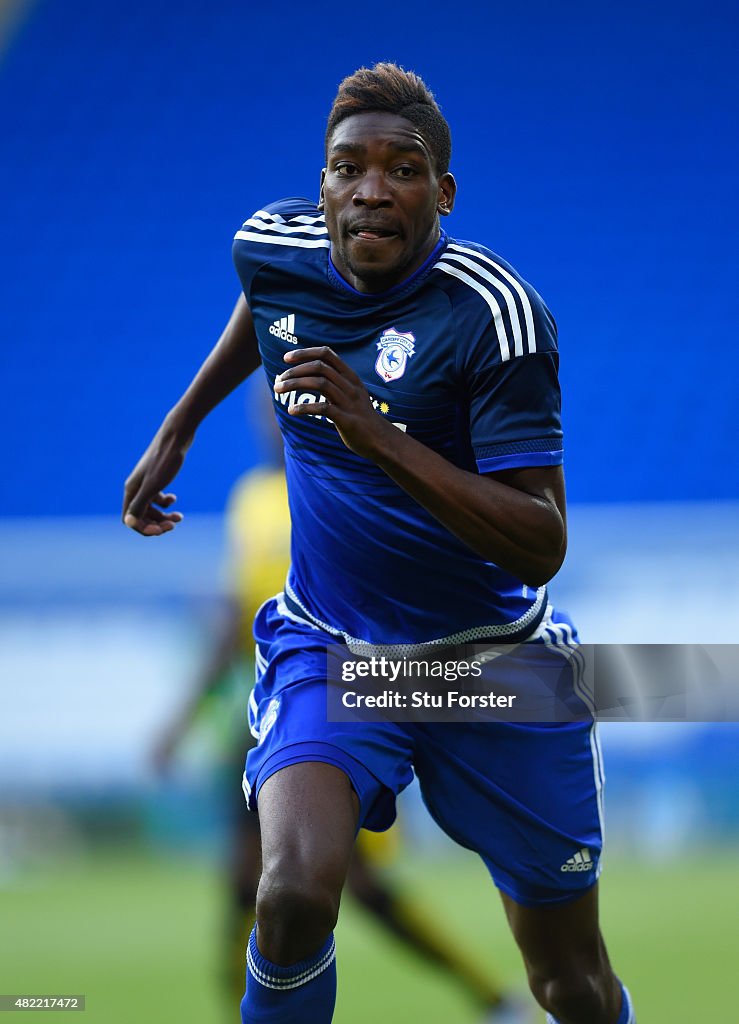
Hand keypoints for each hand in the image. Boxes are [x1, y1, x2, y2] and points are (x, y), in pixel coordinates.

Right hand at [122, 422, 189, 535]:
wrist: (176, 435)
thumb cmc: (165, 460)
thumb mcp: (153, 486)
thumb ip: (140, 504)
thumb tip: (129, 523)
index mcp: (131, 490)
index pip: (130, 520)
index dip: (144, 528)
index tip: (162, 530)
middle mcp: (136, 487)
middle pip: (142, 516)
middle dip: (157, 524)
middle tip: (174, 525)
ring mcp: (146, 482)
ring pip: (152, 508)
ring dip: (164, 516)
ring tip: (180, 517)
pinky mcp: (157, 477)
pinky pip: (158, 497)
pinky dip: (166, 503)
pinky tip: (174, 498)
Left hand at [273, 346, 394, 459]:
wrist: (381, 441)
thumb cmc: (361, 418)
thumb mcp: (351, 395)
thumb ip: (334, 384)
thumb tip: (308, 377)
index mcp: (351, 377)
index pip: (327, 354)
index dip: (305, 353)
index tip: (286, 358)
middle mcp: (350, 386)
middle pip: (320, 367)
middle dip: (295, 370)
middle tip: (279, 380)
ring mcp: (350, 402)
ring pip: (320, 383)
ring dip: (295, 384)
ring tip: (278, 390)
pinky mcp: (347, 420)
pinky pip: (323, 408)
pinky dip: (304, 407)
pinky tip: (292, 411)